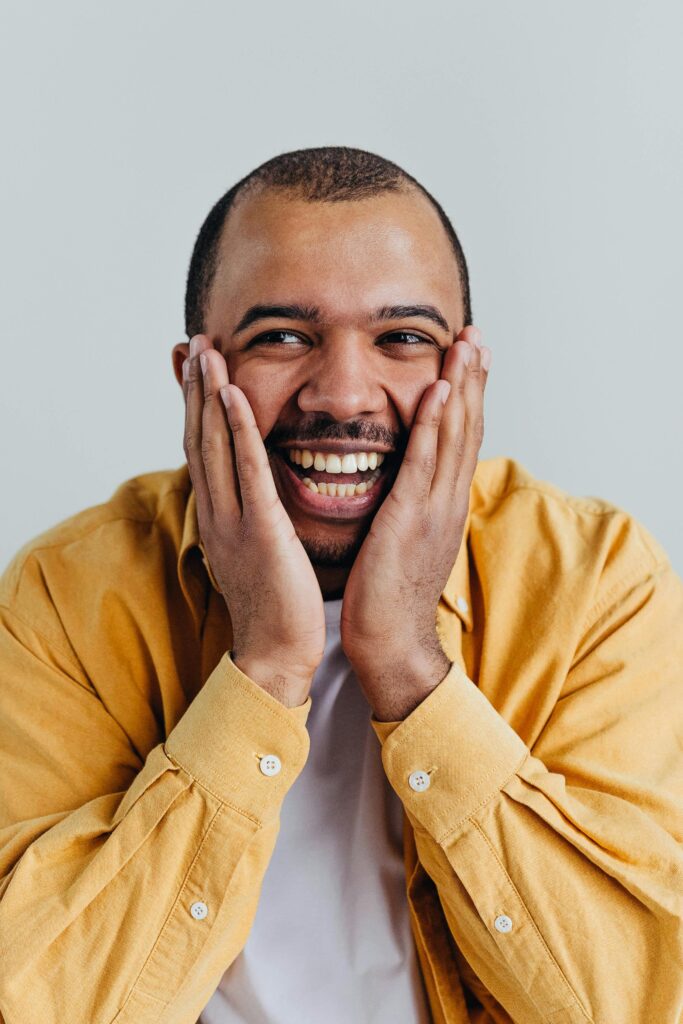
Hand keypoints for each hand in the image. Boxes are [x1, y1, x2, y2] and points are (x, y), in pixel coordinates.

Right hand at [183, 335, 325, 706]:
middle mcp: (218, 513)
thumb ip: (251, 520)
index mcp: (219, 518)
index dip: (197, 408)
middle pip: (201, 438)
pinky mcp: (260, 529)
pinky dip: (238, 430)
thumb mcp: (254, 554)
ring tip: (206, 352)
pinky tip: (232, 396)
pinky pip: (247, 471)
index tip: (196, 369)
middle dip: (196, 389)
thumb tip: (254, 498)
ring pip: (216, 445)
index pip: (203, 451)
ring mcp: (234, 520)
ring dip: (209, 395)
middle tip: (194, 342)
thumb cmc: (274, 608)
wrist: (276, 655)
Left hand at [340, 326, 489, 719]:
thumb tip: (407, 483)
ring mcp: (433, 509)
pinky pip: (423, 463)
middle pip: (466, 428)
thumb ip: (411, 507)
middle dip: (473, 379)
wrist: (391, 643)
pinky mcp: (409, 519)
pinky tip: (439, 391)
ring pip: (452, 436)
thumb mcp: (407, 541)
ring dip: (461, 387)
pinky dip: (434, 425)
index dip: (468, 397)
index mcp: (444, 505)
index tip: (471, 359)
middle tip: (476, 335)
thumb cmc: (390, 597)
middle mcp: (447, 501)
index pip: (460, 440)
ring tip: (466, 345)